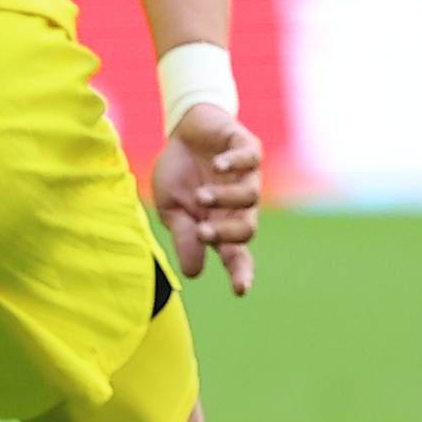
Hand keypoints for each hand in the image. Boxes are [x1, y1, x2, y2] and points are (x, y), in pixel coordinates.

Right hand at [151, 103, 260, 296]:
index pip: (234, 253)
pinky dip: (234, 165)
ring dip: (224, 199)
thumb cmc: (179, 172)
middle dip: (226, 235)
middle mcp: (239, 205)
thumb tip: (194, 273)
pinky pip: (248, 161)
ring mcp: (247, 176)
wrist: (183, 130)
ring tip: (200, 195)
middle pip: (247, 231)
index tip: (240, 291)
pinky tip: (217, 165)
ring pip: (250, 197)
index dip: (240, 272)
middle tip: (202, 231)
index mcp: (220, 223)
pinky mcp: (247, 149)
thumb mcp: (171, 207)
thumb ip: (184, 236)